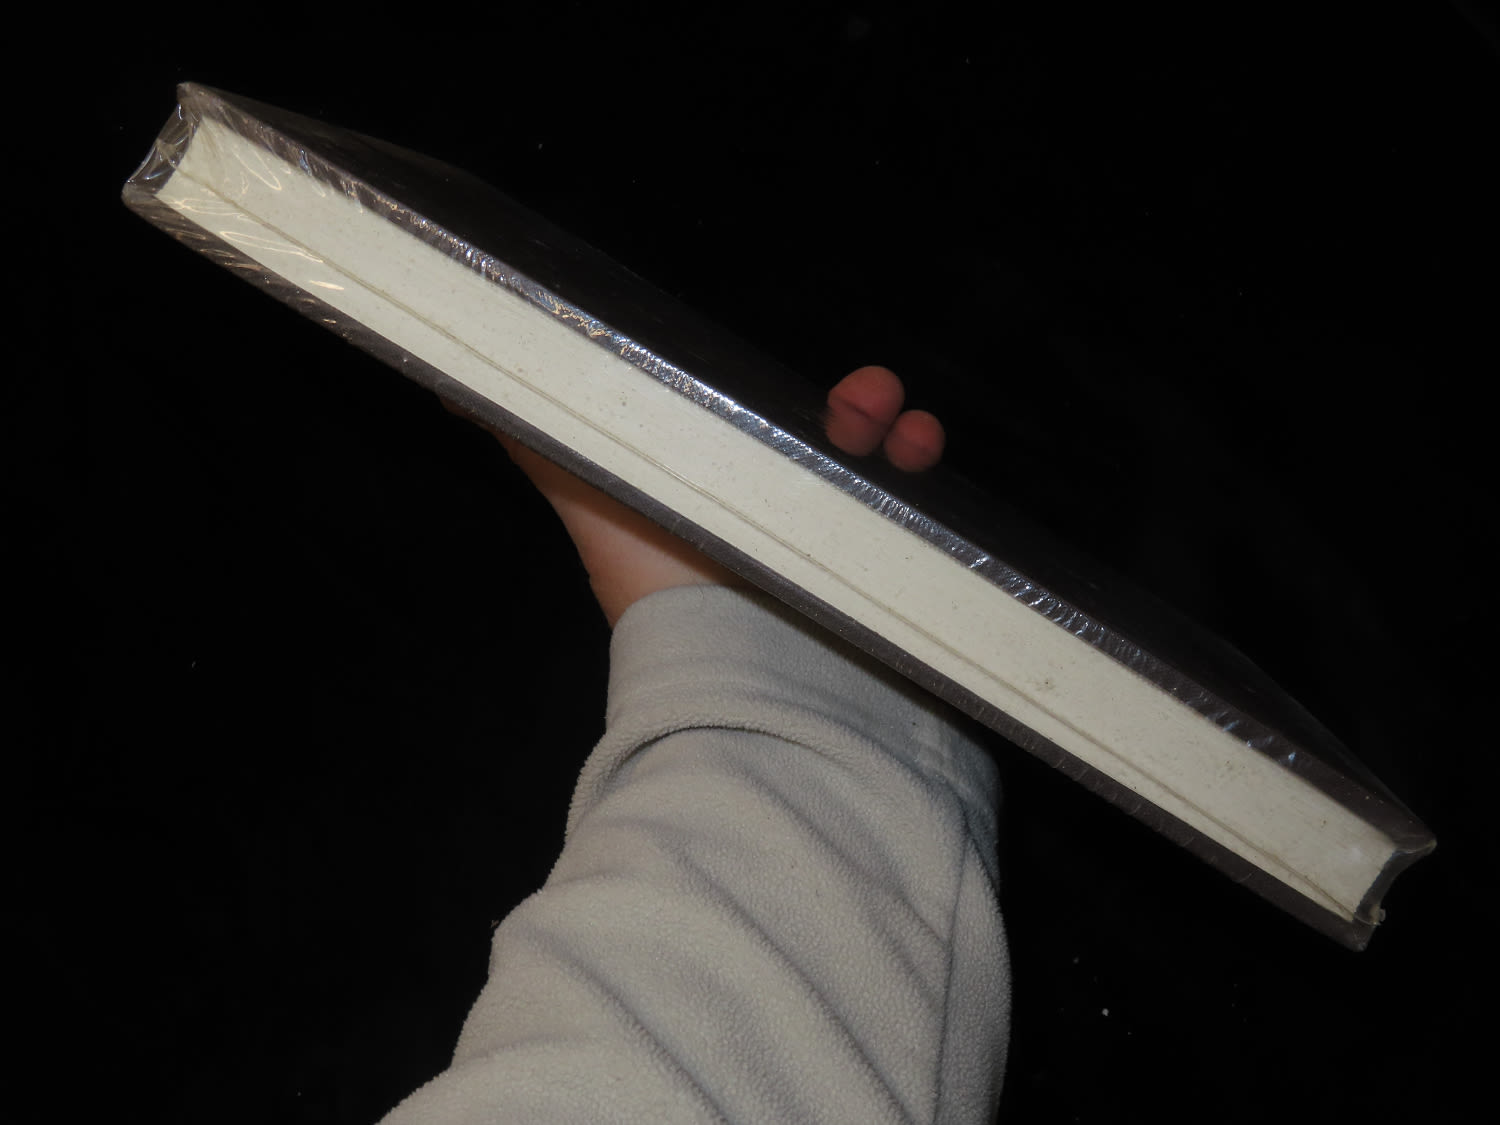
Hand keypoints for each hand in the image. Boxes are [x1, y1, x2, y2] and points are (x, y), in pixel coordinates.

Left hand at [478, 365, 944, 625]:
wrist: (741, 701)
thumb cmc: (670, 594)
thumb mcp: (596, 503)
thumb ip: (543, 445)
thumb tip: (452, 383)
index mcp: (720, 513)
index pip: (769, 438)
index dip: (796, 404)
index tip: (818, 383)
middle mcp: (781, 543)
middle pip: (834, 459)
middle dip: (858, 414)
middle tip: (874, 396)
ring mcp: (841, 580)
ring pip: (885, 491)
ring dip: (905, 446)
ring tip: (917, 435)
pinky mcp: (890, 610)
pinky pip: (924, 543)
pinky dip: (934, 502)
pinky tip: (934, 474)